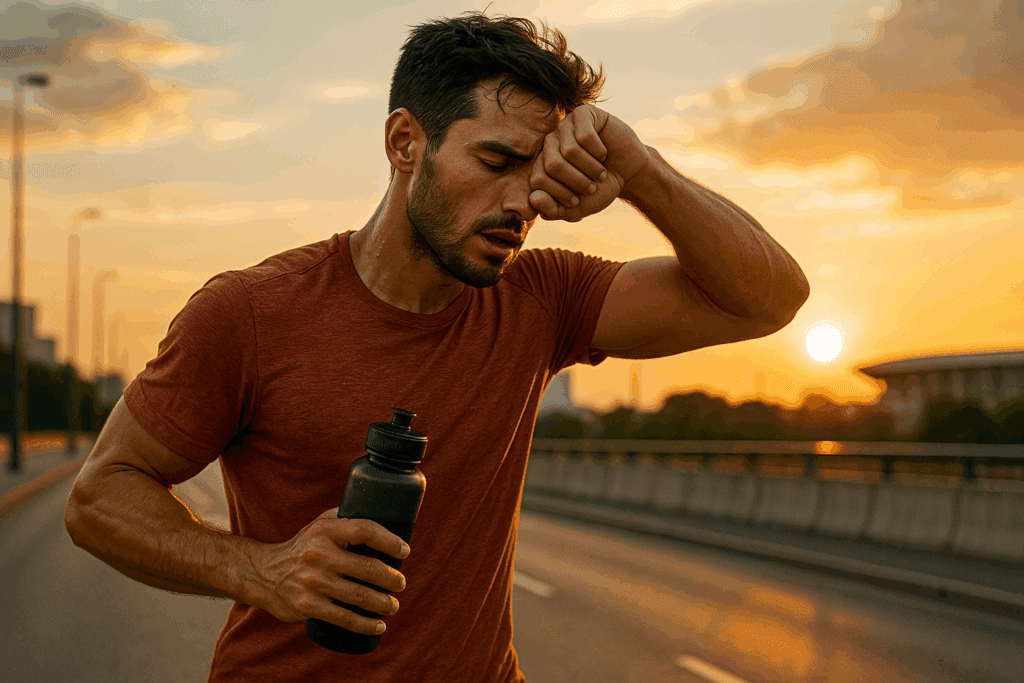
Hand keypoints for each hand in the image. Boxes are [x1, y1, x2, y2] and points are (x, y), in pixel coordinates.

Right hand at [252, 509, 409, 634]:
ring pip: (360, 596)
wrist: (261, 573)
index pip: (366, 530)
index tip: (405, 551)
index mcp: (325, 531)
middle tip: (401, 584)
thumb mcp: (319, 525)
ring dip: (384, 603)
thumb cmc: (302, 547)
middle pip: (368, 568)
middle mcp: (319, 555)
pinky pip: (344, 618)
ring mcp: (313, 582)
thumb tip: (384, 514)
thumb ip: (346, 518)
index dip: (390, 541)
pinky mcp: (307, 606)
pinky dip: (365, 625)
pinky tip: (379, 626)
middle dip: (392, 579)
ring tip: (393, 604)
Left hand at [528, 104, 651, 222]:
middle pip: (553, 165)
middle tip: (592, 186)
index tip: (576, 201)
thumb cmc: (600, 189)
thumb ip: (552, 210)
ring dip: (591, 168)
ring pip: (570, 151)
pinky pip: (585, 136)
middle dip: (577, 182)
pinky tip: (603, 153)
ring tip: (600, 172)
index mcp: (541, 164)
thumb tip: (534, 199)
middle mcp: (549, 143)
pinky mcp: (583, 114)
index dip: (560, 195)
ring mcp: (565, 126)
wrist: (629, 174)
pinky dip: (599, 152)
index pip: (537, 181)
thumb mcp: (576, 209)